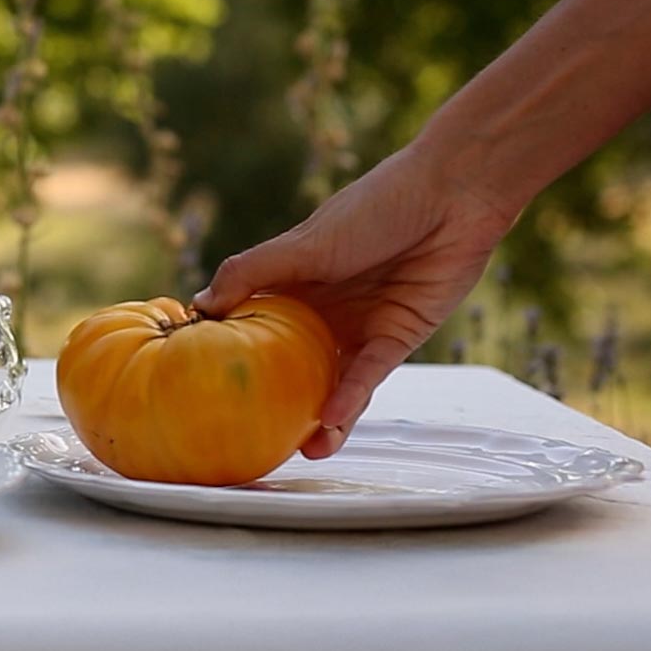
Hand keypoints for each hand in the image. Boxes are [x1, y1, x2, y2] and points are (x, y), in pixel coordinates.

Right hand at [193, 141, 517, 458]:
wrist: (451, 199)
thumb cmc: (373, 209)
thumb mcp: (303, 243)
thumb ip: (251, 273)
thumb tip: (199, 305)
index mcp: (293, 282)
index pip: (254, 324)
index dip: (233, 352)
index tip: (201, 385)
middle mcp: (322, 310)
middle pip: (292, 364)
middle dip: (275, 400)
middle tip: (249, 436)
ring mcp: (358, 328)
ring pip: (330, 382)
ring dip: (317, 417)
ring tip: (298, 451)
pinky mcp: (396, 339)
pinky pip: (367, 378)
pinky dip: (348, 401)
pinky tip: (330, 424)